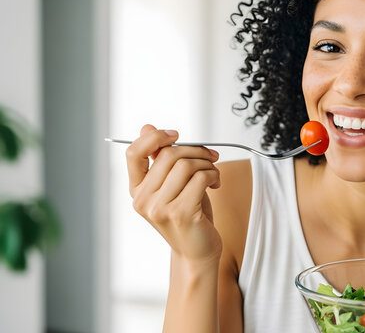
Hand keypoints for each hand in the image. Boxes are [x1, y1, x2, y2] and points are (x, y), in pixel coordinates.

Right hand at [126, 124, 221, 264]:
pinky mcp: (181, 213)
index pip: (133, 153)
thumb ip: (161, 160)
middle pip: (168, 155)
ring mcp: (160, 208)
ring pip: (186, 165)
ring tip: (213, 174)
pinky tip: (215, 184)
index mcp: (137, 190)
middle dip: (195, 150)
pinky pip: (200, 178)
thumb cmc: (188, 215)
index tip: (176, 135)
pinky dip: (213, 175)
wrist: (198, 251)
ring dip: (207, 164)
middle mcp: (143, 200)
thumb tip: (148, 127)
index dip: (155, 137)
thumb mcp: (172, 185)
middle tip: (210, 156)